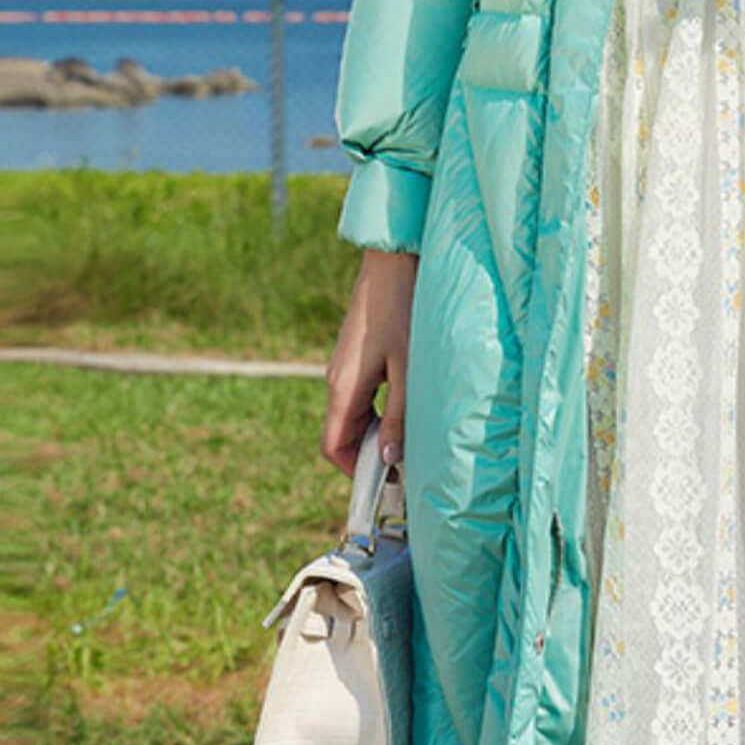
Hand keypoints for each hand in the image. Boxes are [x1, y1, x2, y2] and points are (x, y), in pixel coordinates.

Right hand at [322, 247, 418, 478]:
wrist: (393, 261)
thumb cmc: (403, 311)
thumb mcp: (409, 370)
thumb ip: (399, 417)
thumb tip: (389, 459)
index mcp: (343, 387)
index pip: (333, 447)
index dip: (354, 471)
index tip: (383, 483)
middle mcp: (336, 380)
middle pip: (342, 434)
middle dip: (368, 455)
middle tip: (405, 465)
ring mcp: (344, 366)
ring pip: (353, 415)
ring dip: (377, 432)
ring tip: (410, 437)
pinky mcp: (356, 355)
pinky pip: (360, 395)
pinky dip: (379, 410)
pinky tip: (407, 404)